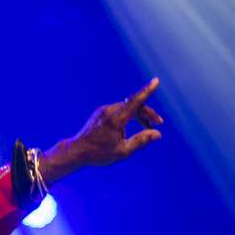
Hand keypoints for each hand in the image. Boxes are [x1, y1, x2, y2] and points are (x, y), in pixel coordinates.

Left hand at [40, 78, 164, 183]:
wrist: (76, 151)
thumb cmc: (98, 153)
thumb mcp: (123, 151)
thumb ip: (141, 141)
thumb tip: (158, 134)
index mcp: (115, 120)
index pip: (135, 102)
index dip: (147, 91)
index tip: (155, 81)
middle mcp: (109, 111)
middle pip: (134, 105)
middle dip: (147, 113)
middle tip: (158, 124)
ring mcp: (103, 110)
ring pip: (127, 107)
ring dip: (138, 115)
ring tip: (147, 128)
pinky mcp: (100, 112)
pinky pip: (118, 110)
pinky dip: (128, 116)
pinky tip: (127, 130)